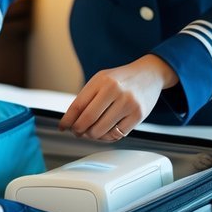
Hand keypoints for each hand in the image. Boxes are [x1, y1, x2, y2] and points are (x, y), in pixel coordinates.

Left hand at [59, 55, 178, 140]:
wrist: (149, 74)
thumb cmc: (121, 79)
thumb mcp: (101, 79)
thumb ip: (87, 97)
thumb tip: (71, 121)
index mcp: (101, 80)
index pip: (77, 105)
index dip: (67, 120)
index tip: (62, 127)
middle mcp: (114, 90)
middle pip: (87, 119)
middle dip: (78, 130)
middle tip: (76, 132)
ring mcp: (128, 103)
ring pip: (101, 130)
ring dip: (92, 136)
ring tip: (90, 132)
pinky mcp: (138, 115)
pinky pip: (117, 135)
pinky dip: (107, 137)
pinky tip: (105, 132)